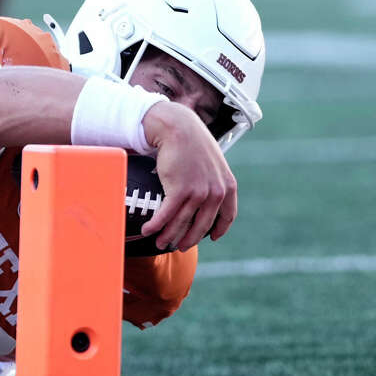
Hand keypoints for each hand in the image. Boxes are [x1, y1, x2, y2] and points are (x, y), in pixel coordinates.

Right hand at [141, 102, 236, 250]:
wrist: (179, 128)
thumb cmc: (192, 143)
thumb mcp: (212, 162)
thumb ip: (213, 180)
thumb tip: (204, 196)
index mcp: (227, 186)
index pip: (227, 216)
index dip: (219, 230)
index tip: (211, 238)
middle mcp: (215, 192)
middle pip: (201, 226)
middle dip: (188, 240)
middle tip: (178, 246)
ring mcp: (198, 192)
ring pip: (181, 223)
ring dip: (168, 236)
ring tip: (160, 243)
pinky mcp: (179, 190)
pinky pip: (166, 214)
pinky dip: (156, 225)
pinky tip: (148, 230)